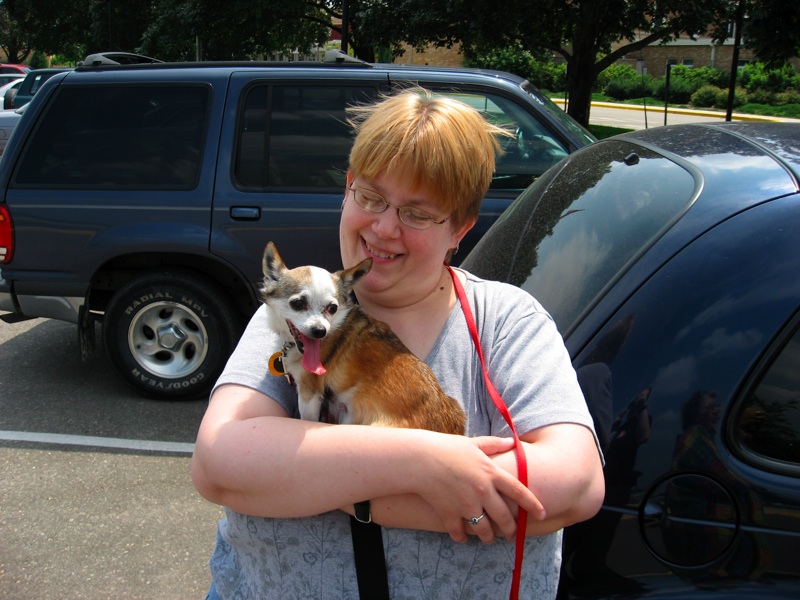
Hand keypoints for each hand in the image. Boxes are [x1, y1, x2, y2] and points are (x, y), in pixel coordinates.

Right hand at [414, 434, 543, 543]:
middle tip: (512, 534)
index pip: (519, 492)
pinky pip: (460, 533)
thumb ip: (494, 444)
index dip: (533, 505)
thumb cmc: (447, 448)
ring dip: (489, 537)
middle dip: (511, 529)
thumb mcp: (473, 443)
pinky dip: (462, 537)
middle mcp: (483, 492)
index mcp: (491, 473)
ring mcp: (467, 505)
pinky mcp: (450, 515)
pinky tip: (463, 537)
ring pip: (485, 530)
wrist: (420, 459)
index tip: (542, 515)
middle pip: (504, 518)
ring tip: (489, 538)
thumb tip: (512, 440)